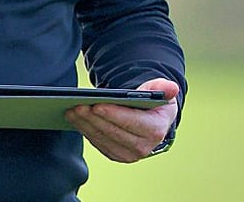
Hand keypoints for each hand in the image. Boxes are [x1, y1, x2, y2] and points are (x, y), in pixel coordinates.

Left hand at [64, 78, 179, 162]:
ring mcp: (129, 154)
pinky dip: (85, 130)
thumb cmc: (153, 103)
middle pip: (113, 132)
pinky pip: (97, 143)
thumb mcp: (159, 93)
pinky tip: (74, 118)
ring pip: (102, 138)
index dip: (114, 115)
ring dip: (85, 125)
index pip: (132, 123)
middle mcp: (143, 147)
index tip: (97, 105)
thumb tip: (171, 88)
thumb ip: (162, 88)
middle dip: (94, 118)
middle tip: (77, 105)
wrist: (150, 119)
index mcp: (155, 130)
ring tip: (71, 110)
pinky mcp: (116, 154)